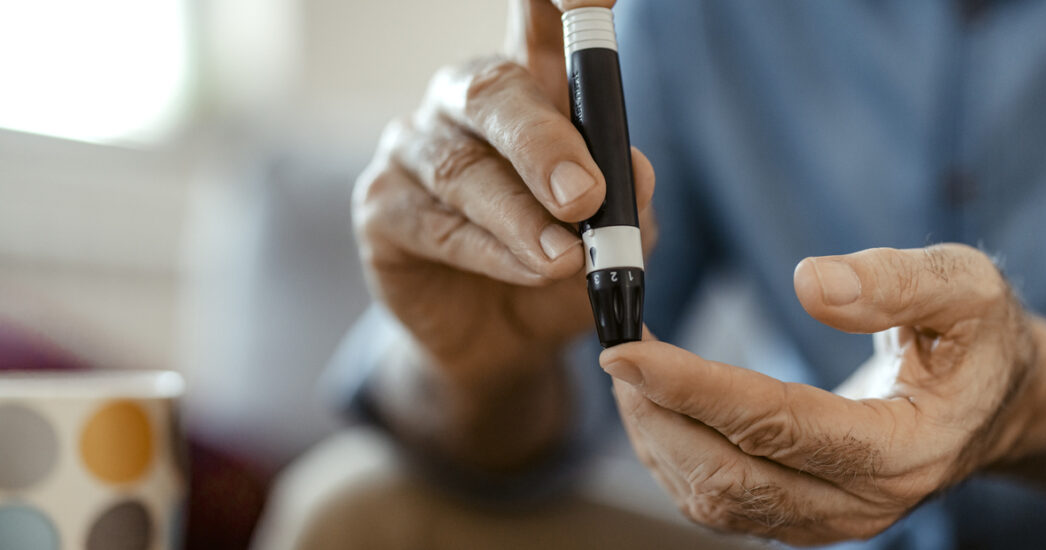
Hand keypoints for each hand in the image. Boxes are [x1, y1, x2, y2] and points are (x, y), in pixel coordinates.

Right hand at [353, 0, 653, 378]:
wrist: (503, 342)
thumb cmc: (558, 267)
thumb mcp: (611, 236)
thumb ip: (626, 200)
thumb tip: (634, 171)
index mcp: (532, 86)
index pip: (541, 16)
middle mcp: (466, 102)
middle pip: (496, 90)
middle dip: (544, 142)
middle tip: (583, 195)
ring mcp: (415, 147)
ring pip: (464, 168)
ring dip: (520, 216)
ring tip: (562, 258)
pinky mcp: (381, 205)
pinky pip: (437, 223)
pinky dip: (491, 251)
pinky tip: (528, 271)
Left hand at [599, 244, 1036, 544]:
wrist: (991, 402)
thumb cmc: (974, 340)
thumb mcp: (965, 289)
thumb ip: (897, 283)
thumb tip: (810, 283)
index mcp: (901, 449)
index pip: (776, 425)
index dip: (694, 388)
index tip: (628, 351)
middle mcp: (857, 502)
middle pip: (727, 476)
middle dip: (657, 414)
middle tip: (617, 351)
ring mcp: (823, 519)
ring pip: (711, 497)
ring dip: (655, 435)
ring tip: (629, 372)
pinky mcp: (796, 515)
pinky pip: (717, 500)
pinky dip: (672, 453)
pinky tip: (654, 404)